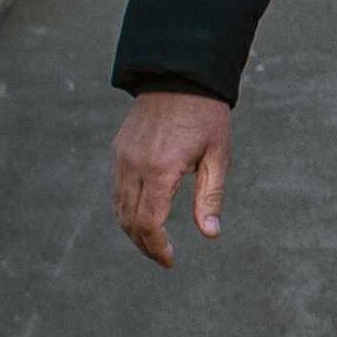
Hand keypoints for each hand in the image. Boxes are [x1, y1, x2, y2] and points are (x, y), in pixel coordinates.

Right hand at [113, 92, 235, 265]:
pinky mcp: (119, 150)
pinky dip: (127, 209)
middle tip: (164, 258)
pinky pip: (118, 189)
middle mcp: (135, 166)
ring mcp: (123, 158)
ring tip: (154, 243)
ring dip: (134, 230)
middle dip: (145, 245)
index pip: (149, 223)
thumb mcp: (218, 156)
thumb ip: (211, 197)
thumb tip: (210, 235)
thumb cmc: (206, 115)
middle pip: (130, 221)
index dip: (158, 248)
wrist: (180, 74)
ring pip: (119, 207)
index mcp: (161, 170)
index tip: (170, 262)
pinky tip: (144, 216)